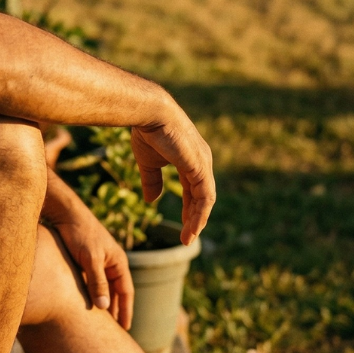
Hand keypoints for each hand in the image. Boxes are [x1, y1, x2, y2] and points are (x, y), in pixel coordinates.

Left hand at [50, 213, 134, 329]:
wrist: (64, 212)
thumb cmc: (78, 233)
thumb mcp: (89, 258)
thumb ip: (97, 282)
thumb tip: (105, 307)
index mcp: (118, 262)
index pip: (126, 292)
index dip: (126, 311)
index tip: (125, 329)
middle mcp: (110, 262)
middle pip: (116, 292)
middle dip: (116, 310)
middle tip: (114, 331)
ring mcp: (98, 261)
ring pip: (103, 287)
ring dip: (103, 303)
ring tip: (100, 323)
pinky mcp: (84, 260)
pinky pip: (91, 282)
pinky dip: (91, 294)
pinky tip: (84, 305)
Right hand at [131, 102, 214, 244]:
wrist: (150, 114)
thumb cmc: (148, 132)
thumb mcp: (148, 163)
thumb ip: (152, 181)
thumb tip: (151, 200)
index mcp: (191, 159)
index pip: (194, 188)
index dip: (189, 206)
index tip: (183, 224)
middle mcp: (202, 162)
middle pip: (202, 196)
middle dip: (195, 216)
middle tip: (187, 235)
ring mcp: (203, 165)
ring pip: (205, 200)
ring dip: (197, 221)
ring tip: (187, 238)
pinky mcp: (201, 169)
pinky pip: (205, 198)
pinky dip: (199, 215)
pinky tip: (190, 227)